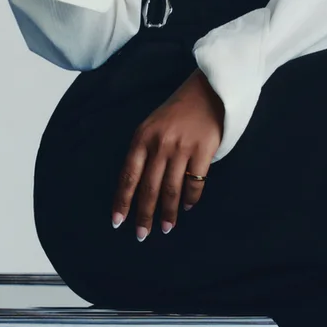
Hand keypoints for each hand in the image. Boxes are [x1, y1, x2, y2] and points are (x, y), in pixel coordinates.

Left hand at [112, 72, 223, 239]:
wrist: (208, 90)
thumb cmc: (178, 110)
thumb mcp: (152, 125)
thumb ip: (144, 151)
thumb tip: (138, 186)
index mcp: (142, 138)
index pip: (128, 176)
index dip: (123, 201)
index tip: (118, 221)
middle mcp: (159, 144)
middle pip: (149, 188)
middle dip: (144, 215)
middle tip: (142, 235)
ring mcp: (182, 148)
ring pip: (171, 189)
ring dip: (168, 213)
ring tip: (166, 228)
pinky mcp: (203, 150)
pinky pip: (195, 182)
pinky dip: (190, 198)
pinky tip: (187, 206)